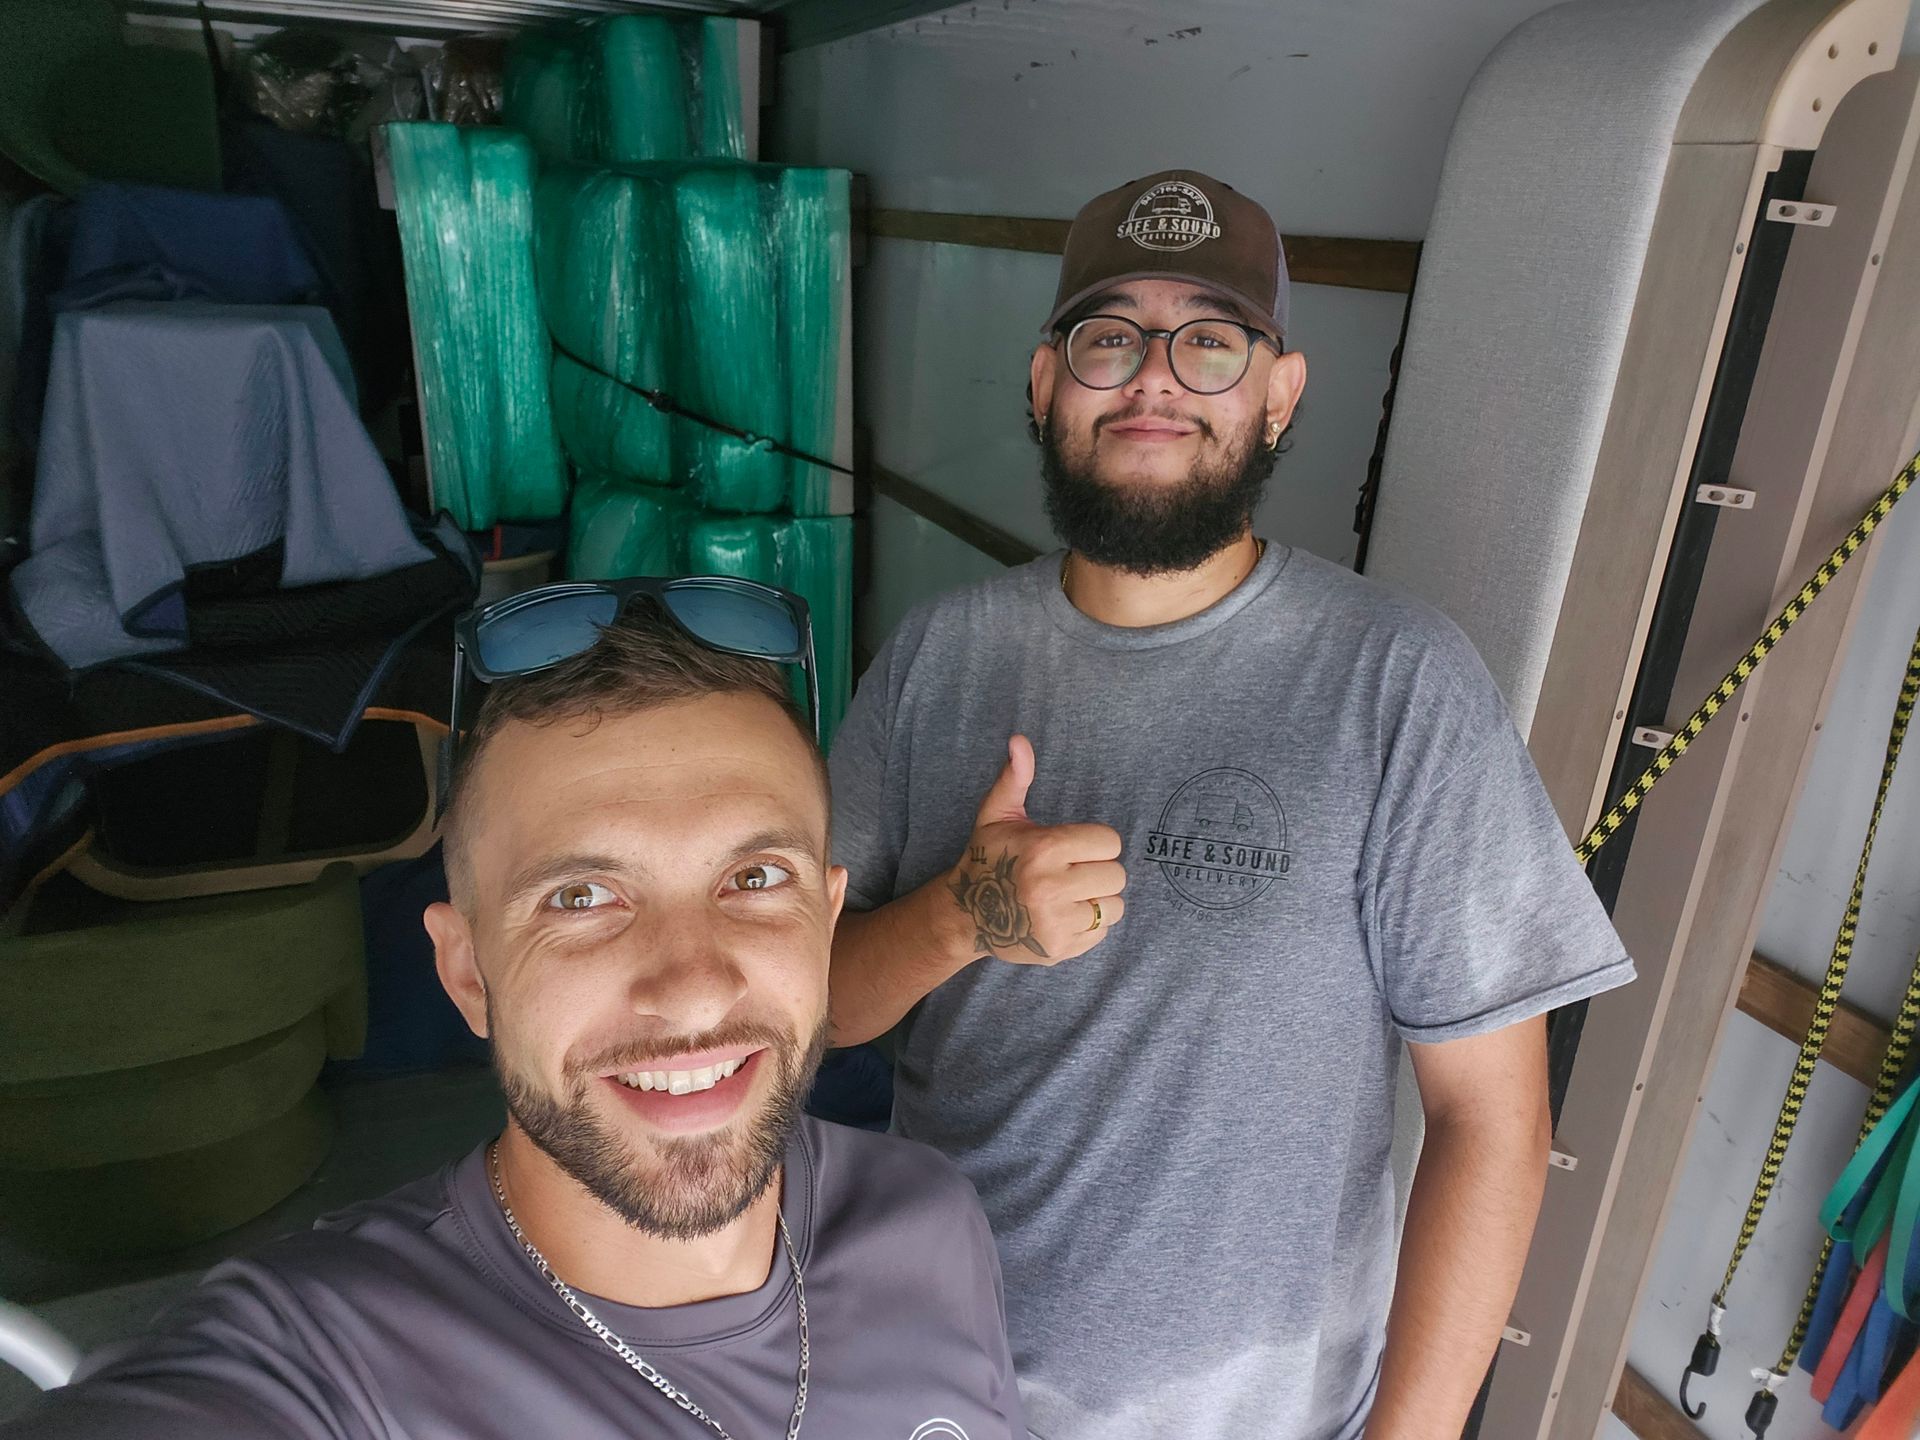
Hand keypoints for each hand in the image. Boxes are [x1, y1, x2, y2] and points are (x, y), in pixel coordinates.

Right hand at [946, 735, 1126, 964]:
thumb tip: (1019, 740)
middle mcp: (1051, 887)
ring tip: (1071, 894)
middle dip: (1098, 871)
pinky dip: (1089, 924)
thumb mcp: (997, 815)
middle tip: (1073, 872)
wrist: (964, 915)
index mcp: (1044, 849)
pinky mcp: (1059, 949)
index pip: (1109, 842)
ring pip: (1113, 906)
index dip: (1095, 843)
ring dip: (1097, 899)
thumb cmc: (987, 858)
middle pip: (1116, 875)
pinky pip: (1101, 932)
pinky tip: (1065, 914)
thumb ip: (1015, 777)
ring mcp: (1055, 922)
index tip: (1075, 848)